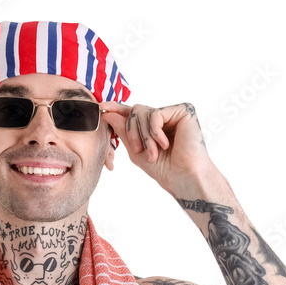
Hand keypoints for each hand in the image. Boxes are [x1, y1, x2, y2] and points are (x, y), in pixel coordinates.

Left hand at [100, 101, 215, 193]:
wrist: (183, 177)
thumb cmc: (164, 169)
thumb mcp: (136, 151)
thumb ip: (123, 131)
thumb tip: (108, 113)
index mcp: (153, 126)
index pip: (133, 114)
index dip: (118, 109)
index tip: (102, 107)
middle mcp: (164, 117)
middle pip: (135, 111)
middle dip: (132, 132)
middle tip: (138, 150)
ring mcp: (173, 112)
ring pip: (143, 112)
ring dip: (144, 136)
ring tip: (153, 153)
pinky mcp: (183, 110)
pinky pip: (155, 114)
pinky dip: (155, 132)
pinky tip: (165, 144)